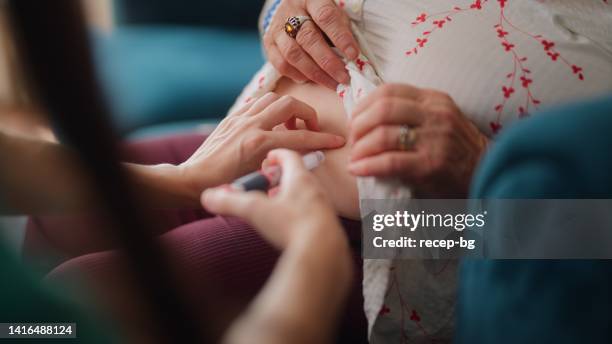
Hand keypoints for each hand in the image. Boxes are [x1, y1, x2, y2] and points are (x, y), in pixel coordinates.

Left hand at [180, 93, 345, 191]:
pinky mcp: (232, 117)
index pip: (300, 136)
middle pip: (290, 104)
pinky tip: (273, 122)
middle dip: (307, 113)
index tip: (337, 141)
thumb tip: (310, 155)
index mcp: (259, 142)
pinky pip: (257, 102)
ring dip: (288, 108)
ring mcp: (240, 118)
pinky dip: (271, 108)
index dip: (322, 139)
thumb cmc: (227, 184)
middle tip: (310, 128)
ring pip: (274, 98)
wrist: (194, 179)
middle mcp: (251, 125)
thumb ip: (286, 162)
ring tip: (291, 125)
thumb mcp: (260, 177)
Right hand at [201, 149, 342, 248]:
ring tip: (276, 205)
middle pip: (298, 175)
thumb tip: (209, 196)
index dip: (277, 154)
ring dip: (290, 196)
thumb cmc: (292, 226)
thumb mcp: (256, 212)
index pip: (290, 156)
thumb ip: (231, 202)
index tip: (268, 158)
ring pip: (306, 194)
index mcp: (300, 179)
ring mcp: (323, 207)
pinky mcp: (327, 225)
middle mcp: (315, 190)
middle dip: (281, 177)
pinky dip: (298, 213)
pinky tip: (288, 225)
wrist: (323, 253)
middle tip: (268, 183)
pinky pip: (312, 213)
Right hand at [263, 0, 359, 89]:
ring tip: (332, 83)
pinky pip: (281, 64)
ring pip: (293, 54)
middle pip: (308, 38)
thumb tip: (353, 58)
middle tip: (344, 77)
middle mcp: (291, 11)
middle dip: (328, 62)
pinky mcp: (269, 43)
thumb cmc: (320, 14)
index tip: (354, 55)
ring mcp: (277, 28)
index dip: (340, 37)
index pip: (326, 17)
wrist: (293, 9)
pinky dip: (297, 75)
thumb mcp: (334, 12)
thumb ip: (342, 29)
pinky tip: (311, 80)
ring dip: (315, 73)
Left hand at [348, 84, 488, 196]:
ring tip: (354, 157)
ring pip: (383, 134)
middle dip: (358, 125)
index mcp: (434, 99)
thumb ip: (411, 112)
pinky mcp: (431, 164)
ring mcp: (435, 139)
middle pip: (382, 109)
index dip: (364, 105)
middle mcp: (435, 114)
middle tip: (352, 140)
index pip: (389, 91)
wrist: (486, 173)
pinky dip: (368, 165)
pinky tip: (357, 170)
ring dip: (360, 147)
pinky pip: (390, 161)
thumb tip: (368, 114)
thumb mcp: (439, 119)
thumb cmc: (456, 149)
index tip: (355, 120)